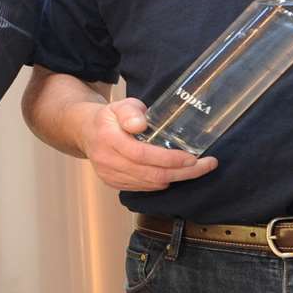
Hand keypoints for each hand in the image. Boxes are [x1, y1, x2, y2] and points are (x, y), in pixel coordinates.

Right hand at [77, 97, 215, 192]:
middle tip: (206, 165)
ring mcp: (110, 176)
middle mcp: (108, 161)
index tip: (192, 157)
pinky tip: (176, 173)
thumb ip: (130, 112)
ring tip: (197, 168)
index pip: (142, 154)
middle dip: (183, 172)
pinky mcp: (114, 184)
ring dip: (176, 179)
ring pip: (150, 184)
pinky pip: (144, 188)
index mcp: (108, 139)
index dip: (169, 159)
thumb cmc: (109, 116)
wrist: (85, 132)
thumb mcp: (120, 104)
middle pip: (151, 174)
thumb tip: (140, 124)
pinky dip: (163, 182)